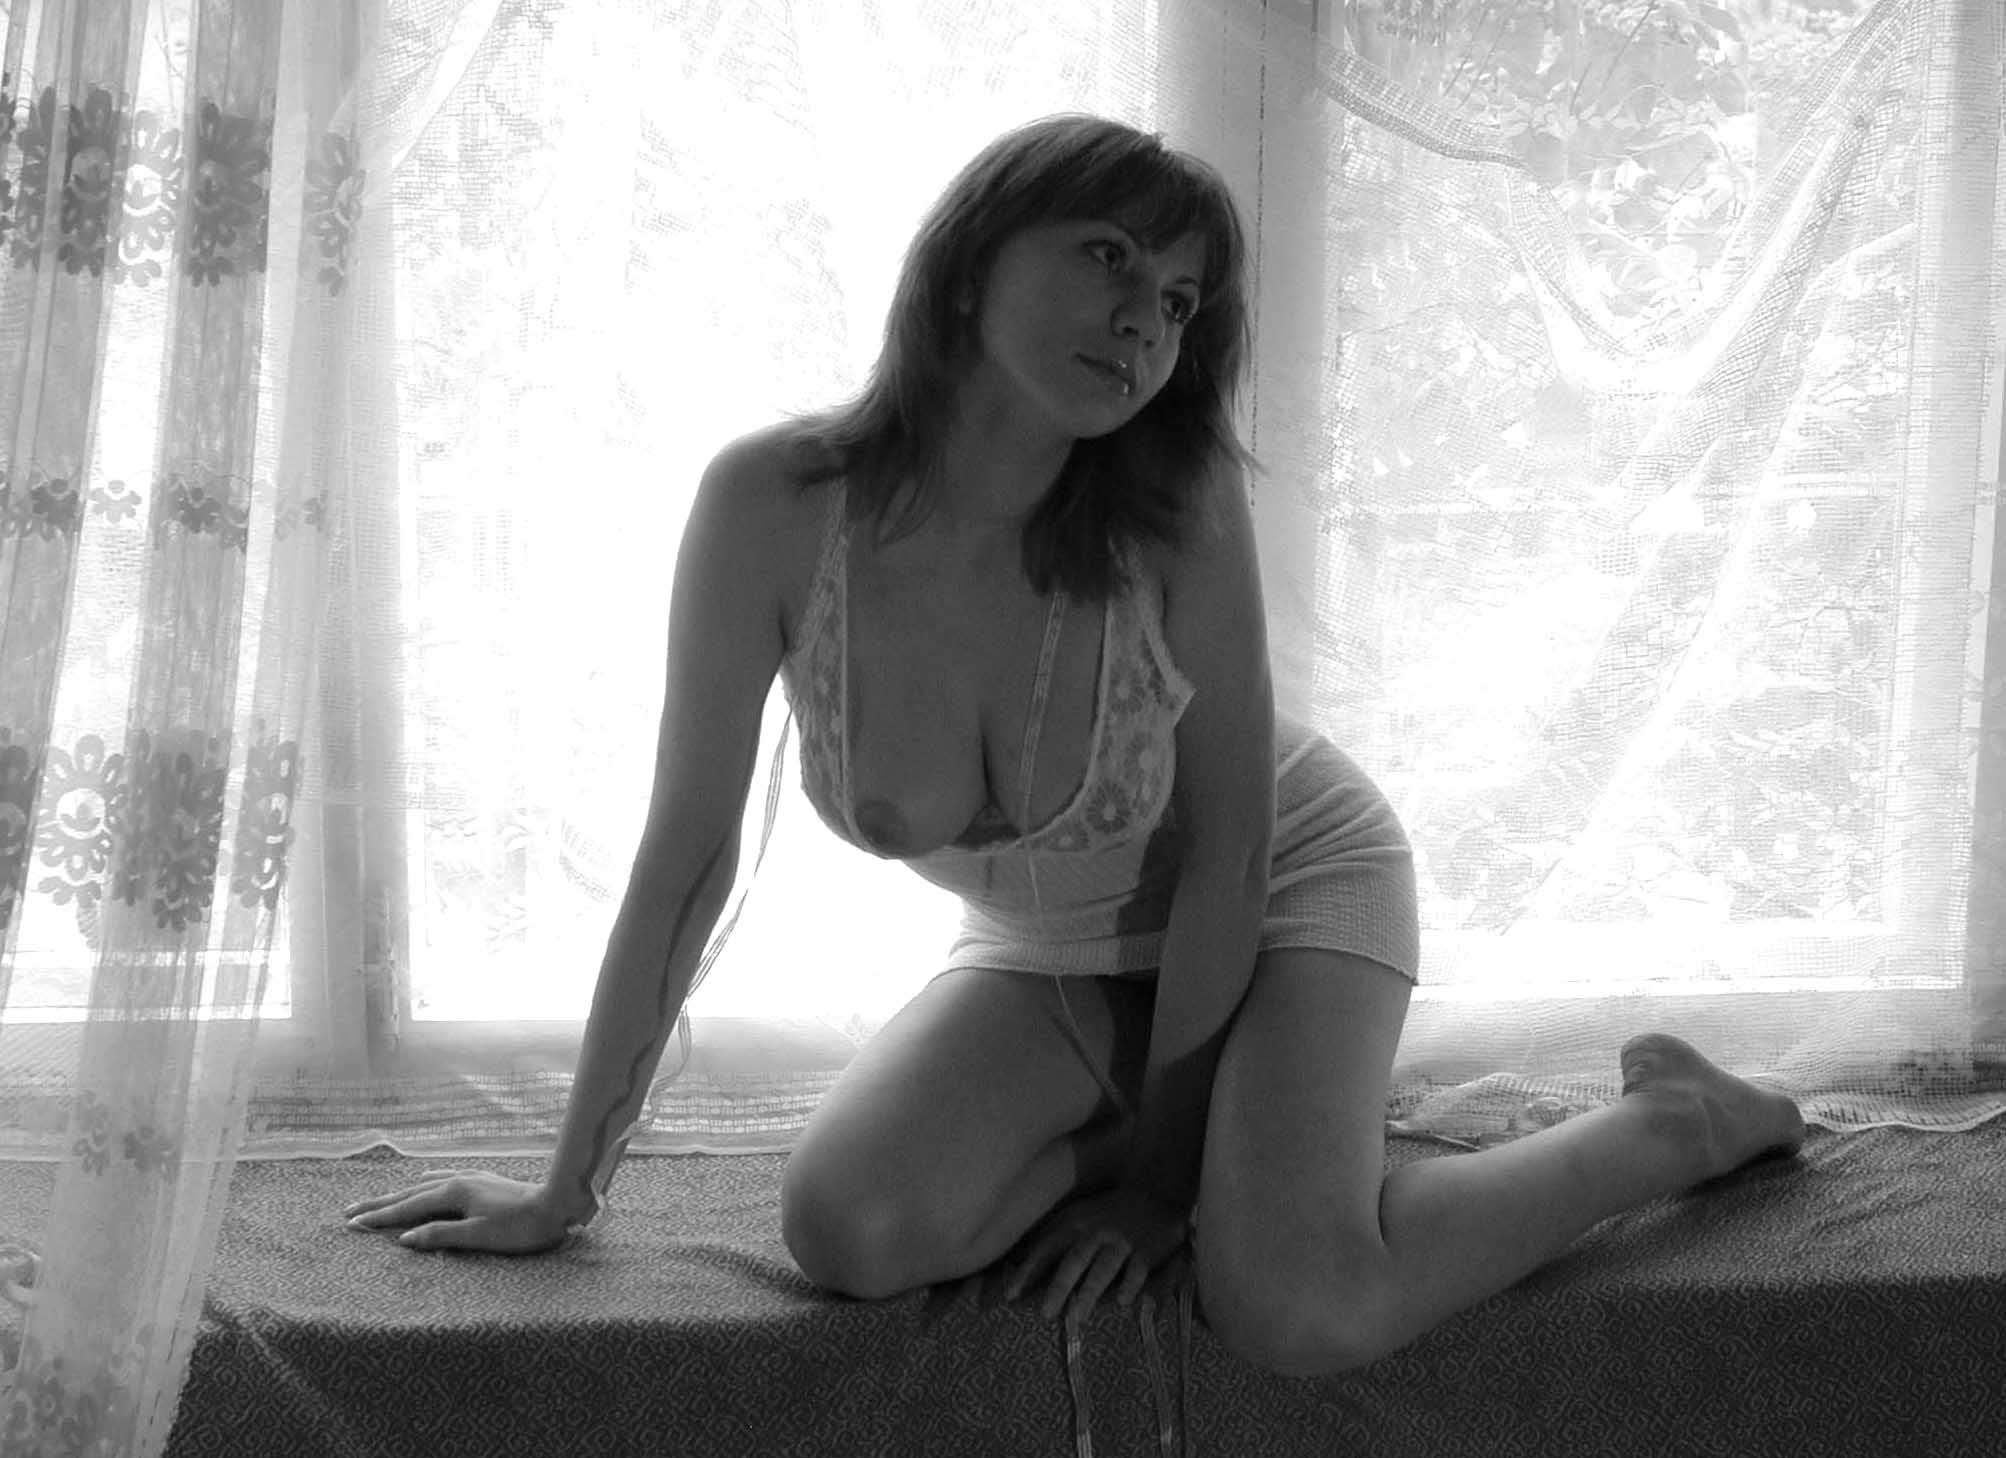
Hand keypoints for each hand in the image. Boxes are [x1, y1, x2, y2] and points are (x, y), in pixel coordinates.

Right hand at [341, 1169, 576, 1255]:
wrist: (558, 1205)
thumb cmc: (520, 1227)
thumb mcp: (478, 1236)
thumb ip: (440, 1236)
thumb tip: (404, 1239)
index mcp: (453, 1193)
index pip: (407, 1208)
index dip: (379, 1217)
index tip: (351, 1223)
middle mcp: (458, 1180)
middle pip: (410, 1193)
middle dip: (380, 1203)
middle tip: (349, 1210)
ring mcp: (471, 1178)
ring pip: (425, 1186)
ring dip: (399, 1195)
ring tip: (379, 1201)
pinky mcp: (483, 1182)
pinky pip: (442, 1181)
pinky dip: (423, 1187)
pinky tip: (425, 1186)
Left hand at [1002, 1185, 1190, 1323]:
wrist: (1154, 1193)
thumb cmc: (1107, 1213)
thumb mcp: (1077, 1215)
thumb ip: (1053, 1236)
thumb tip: (1018, 1260)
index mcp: (1075, 1223)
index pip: (1047, 1249)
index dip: (1029, 1272)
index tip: (1011, 1295)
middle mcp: (1096, 1232)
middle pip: (1074, 1261)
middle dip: (1059, 1287)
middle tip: (1045, 1314)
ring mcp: (1122, 1242)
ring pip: (1103, 1269)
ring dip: (1090, 1292)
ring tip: (1079, 1317)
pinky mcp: (1146, 1251)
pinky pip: (1137, 1271)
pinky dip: (1130, 1286)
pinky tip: (1122, 1302)